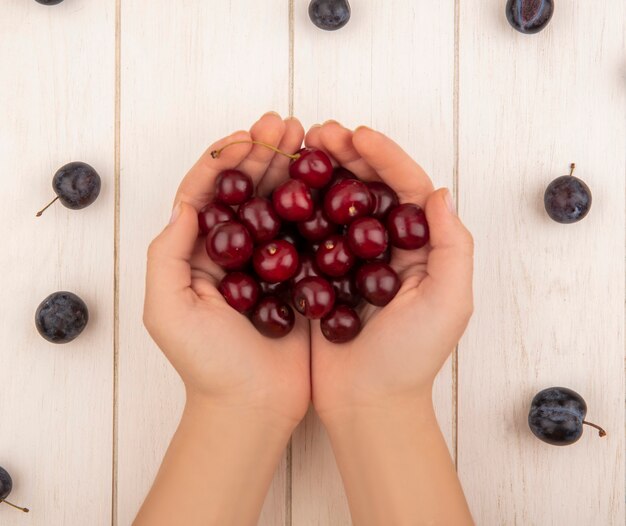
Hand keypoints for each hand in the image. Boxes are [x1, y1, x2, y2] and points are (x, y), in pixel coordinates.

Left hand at [143, 112, 309, 430]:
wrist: (252, 406)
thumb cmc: (206, 364)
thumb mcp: (167, 311)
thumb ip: (168, 254)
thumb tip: (187, 203)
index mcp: (197, 253)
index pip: (207, 193)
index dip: (224, 160)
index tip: (247, 138)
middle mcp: (233, 251)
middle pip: (247, 190)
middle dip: (263, 153)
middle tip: (285, 124)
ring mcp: (269, 261)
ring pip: (280, 204)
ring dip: (292, 169)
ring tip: (310, 138)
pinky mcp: (300, 275)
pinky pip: (308, 232)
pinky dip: (318, 204)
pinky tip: (330, 180)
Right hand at [305, 122, 473, 422]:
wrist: (368, 403)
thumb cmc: (411, 359)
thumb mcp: (449, 303)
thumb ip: (451, 246)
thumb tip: (440, 191)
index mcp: (423, 248)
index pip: (407, 188)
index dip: (385, 157)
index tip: (357, 135)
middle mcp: (390, 247)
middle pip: (370, 189)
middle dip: (348, 156)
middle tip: (319, 133)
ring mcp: (353, 260)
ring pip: (338, 204)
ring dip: (321, 174)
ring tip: (300, 151)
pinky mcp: (323, 275)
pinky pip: (312, 233)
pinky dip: (300, 208)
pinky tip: (283, 191)